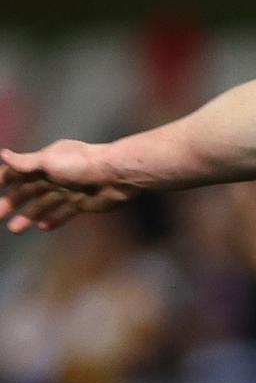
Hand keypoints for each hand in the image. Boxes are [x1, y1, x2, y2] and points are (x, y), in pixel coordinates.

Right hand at [0, 142, 135, 232]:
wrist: (117, 175)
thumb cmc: (82, 164)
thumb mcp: (50, 160)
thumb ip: (26, 162)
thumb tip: (2, 154)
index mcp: (46, 162)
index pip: (19, 172)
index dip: (4, 181)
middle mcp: (56, 175)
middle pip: (28, 191)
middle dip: (12, 203)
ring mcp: (69, 189)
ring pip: (44, 204)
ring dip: (29, 215)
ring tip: (15, 229)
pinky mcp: (82, 202)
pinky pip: (64, 212)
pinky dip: (54, 219)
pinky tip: (43, 227)